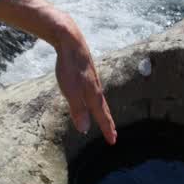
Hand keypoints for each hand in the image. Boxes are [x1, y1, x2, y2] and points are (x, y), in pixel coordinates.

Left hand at [53, 19, 116, 144]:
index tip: (113, 142)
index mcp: (93, 95)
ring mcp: (92, 81)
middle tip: (113, 134)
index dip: (107, 130)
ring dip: (103, 112)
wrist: (71, 42)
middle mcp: (96, 89)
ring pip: (100, 100)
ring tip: (105, 118)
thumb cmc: (70, 67)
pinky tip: (92, 97)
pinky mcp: (87, 74)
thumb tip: (85, 130)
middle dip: (109, 123)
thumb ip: (78, 110)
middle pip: (104, 110)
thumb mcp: (71, 91)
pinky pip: (94, 92)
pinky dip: (97, 101)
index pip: (102, 117)